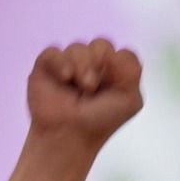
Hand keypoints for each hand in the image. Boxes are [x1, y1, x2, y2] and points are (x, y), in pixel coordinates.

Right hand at [27, 38, 142, 147]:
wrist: (71, 135)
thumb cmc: (100, 121)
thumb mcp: (130, 100)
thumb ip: (132, 70)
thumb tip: (112, 50)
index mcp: (114, 72)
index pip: (121, 53)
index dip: (119, 65)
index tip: (115, 85)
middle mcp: (92, 65)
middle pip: (101, 45)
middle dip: (99, 63)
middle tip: (93, 87)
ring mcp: (69, 64)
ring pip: (78, 47)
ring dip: (82, 66)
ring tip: (81, 88)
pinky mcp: (47, 66)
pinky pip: (53, 51)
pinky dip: (61, 62)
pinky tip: (66, 78)